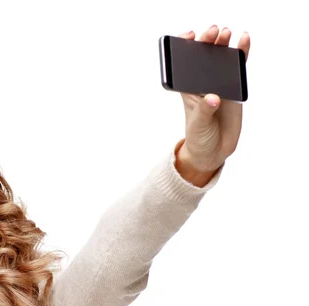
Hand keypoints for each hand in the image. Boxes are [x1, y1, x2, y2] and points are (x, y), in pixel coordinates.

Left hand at [176, 26, 250, 184]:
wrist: (213, 151)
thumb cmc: (198, 137)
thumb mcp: (198, 125)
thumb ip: (205, 111)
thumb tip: (213, 98)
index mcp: (187, 90)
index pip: (184, 65)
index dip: (185, 48)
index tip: (189, 37)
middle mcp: (202, 84)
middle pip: (203, 57)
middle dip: (207, 41)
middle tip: (213, 32)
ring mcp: (218, 84)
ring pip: (220, 59)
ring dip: (222, 44)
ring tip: (226, 32)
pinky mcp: (234, 88)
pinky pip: (237, 67)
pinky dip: (241, 54)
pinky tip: (244, 40)